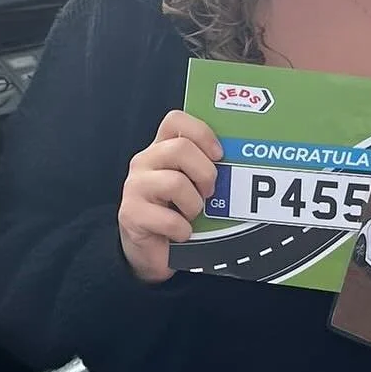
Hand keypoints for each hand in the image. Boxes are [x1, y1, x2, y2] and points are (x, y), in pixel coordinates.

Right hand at [118, 109, 222, 283]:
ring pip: (175, 183)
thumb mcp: (192, 185)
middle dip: (205, 173)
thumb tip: (240, 161)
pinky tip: (181, 234)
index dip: (202, 132)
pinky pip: (169, 219)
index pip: (176, 120)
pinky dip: (183, 230)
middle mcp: (145, 162)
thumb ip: (205, 167)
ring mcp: (134, 186)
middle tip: (209, 192)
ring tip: (192, 215)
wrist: (149, 251)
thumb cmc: (176, 213)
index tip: (218, 155)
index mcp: (161, 149)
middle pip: (180, 148)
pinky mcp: (130, 213)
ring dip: (194, 205)